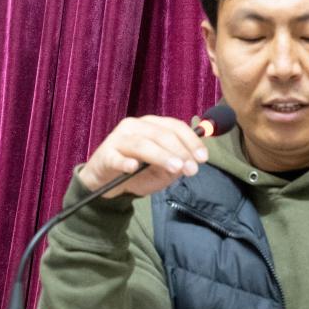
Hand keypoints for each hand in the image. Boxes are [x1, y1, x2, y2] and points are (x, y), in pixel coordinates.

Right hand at [79, 116, 208, 197]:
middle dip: (180, 151)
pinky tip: (133, 168)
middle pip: (161, 134)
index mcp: (152, 125)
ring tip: (175, 167)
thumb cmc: (137, 172)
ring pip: (142, 145)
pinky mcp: (105, 155)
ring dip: (161, 156)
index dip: (191, 141)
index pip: (175, 126)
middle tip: (192, 169)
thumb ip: (175, 165)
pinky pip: (116, 158)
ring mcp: (118, 139)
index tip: (203, 158)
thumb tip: (187, 162)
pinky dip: (125, 163)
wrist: (106, 182)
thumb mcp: (162, 170)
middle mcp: (135, 126)